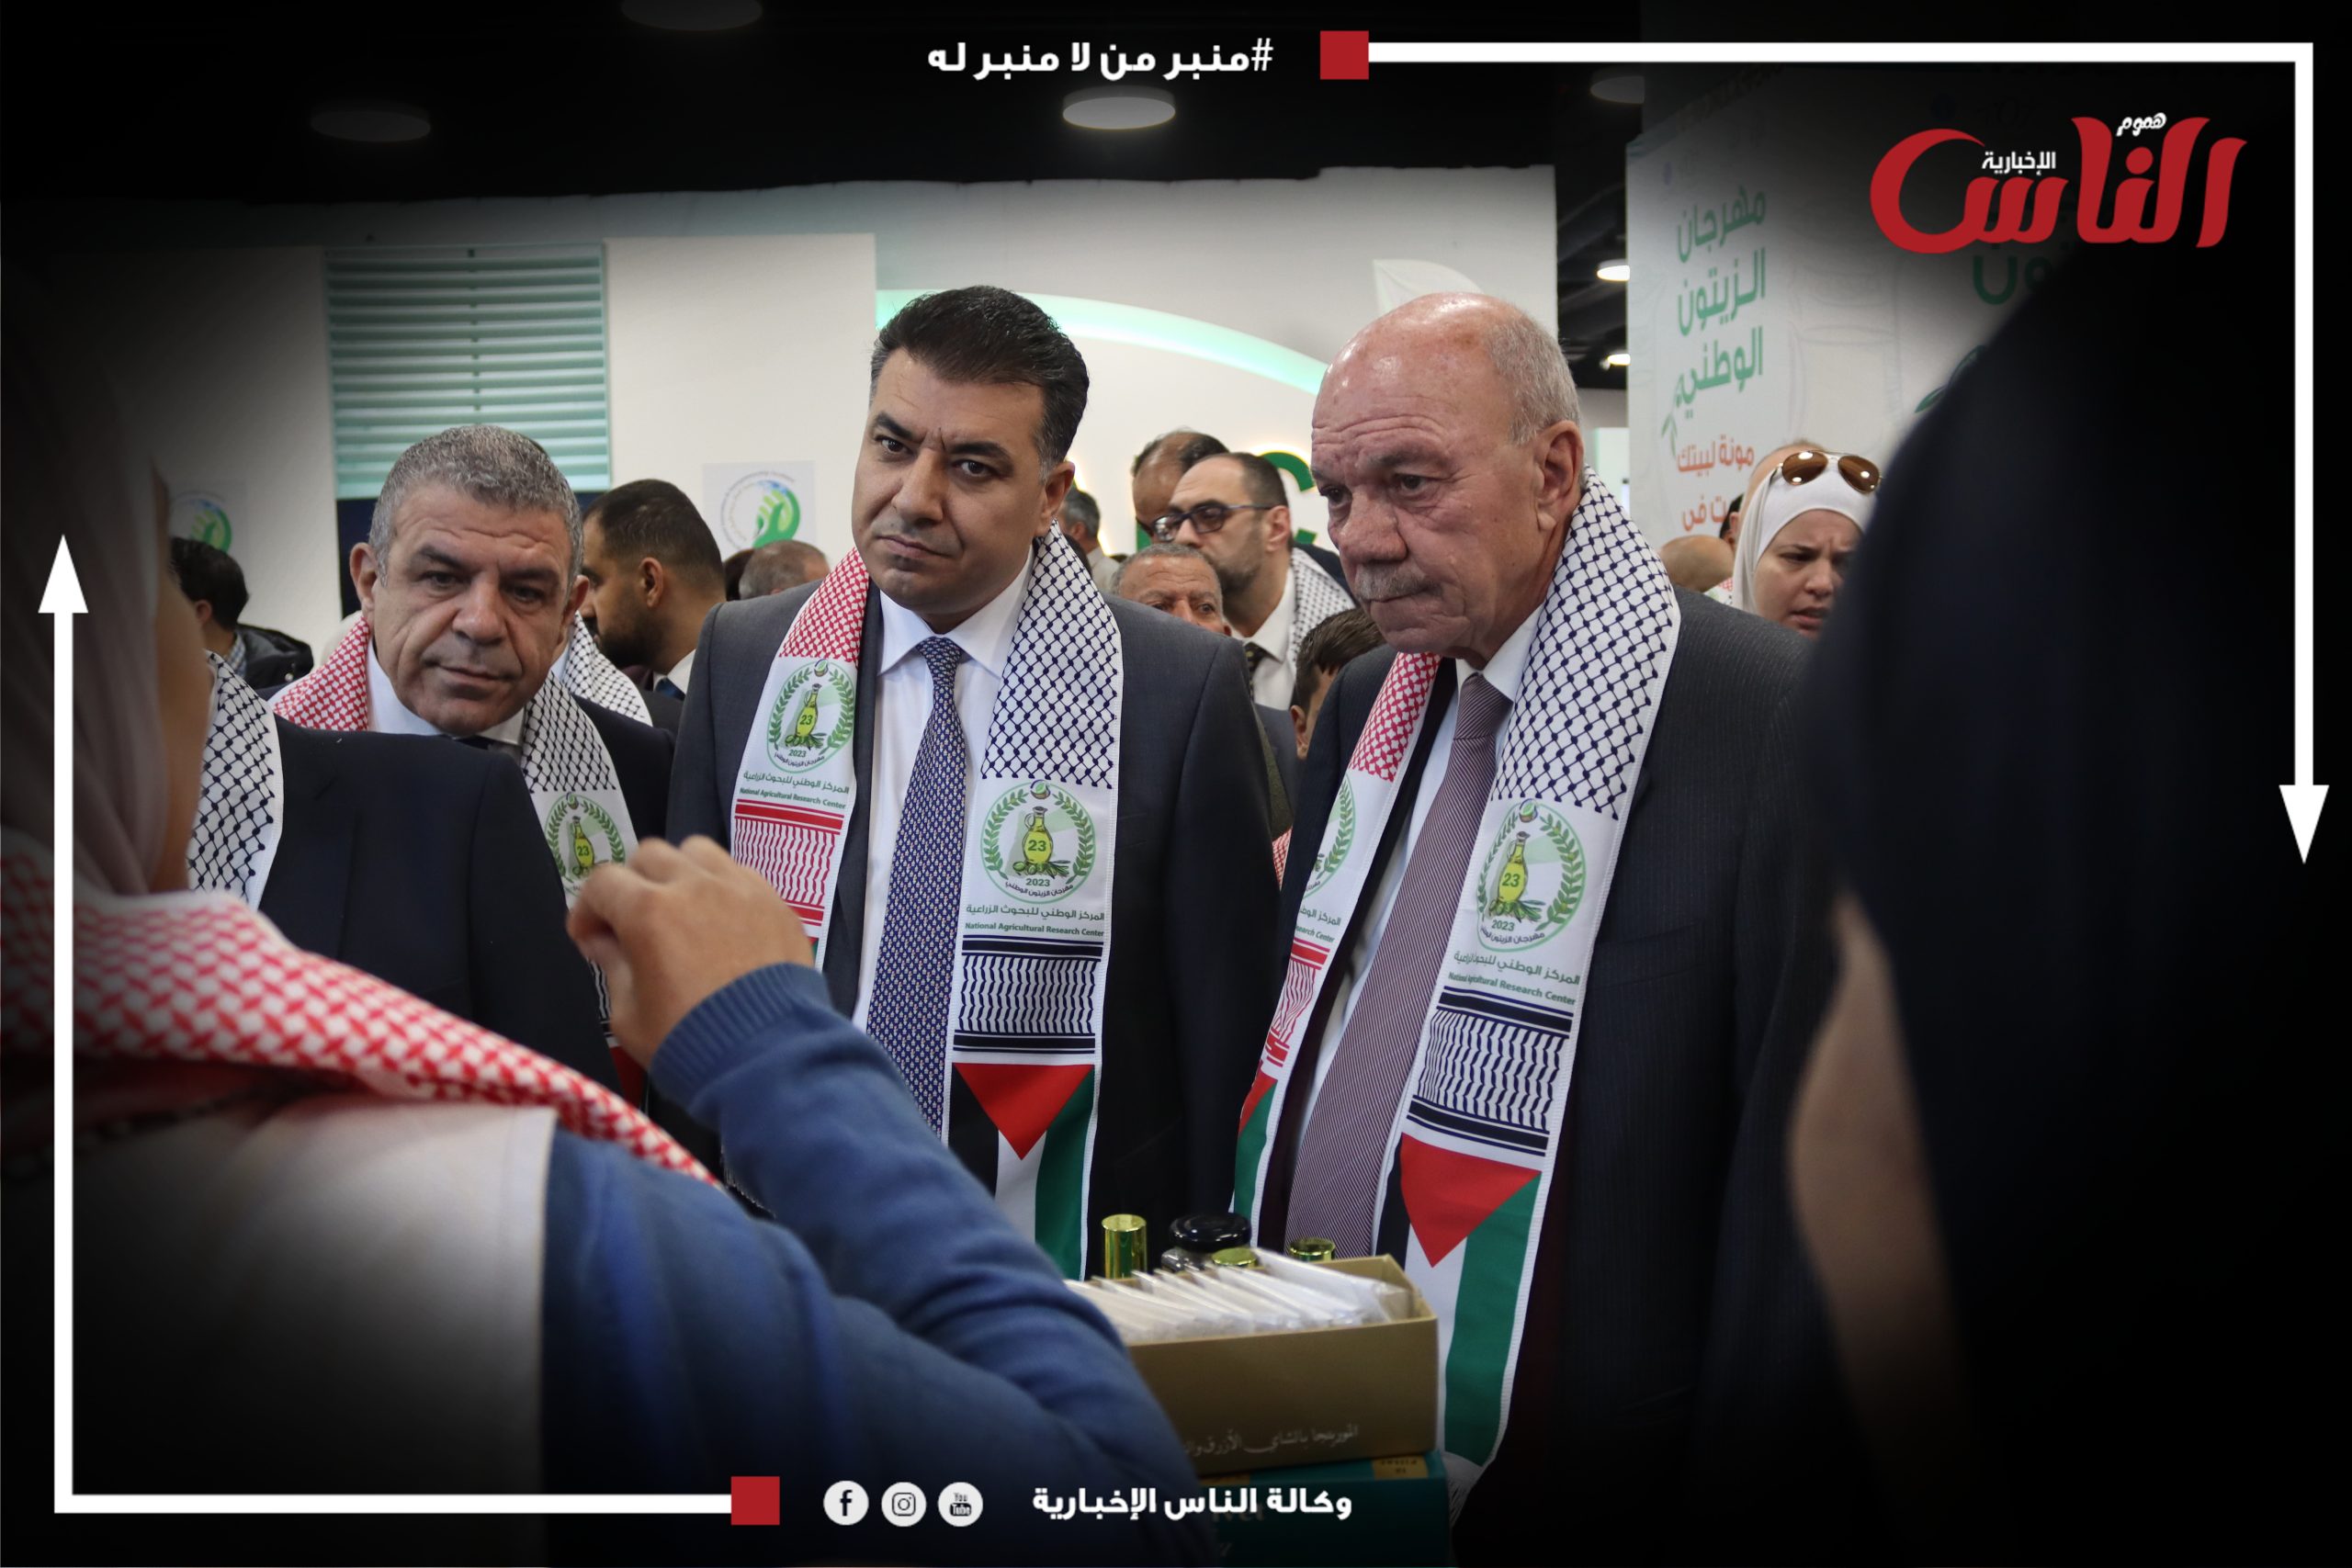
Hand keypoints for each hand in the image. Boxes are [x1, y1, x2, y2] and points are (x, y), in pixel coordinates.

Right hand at [567, 836, 815, 1065]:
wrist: (769, 1058)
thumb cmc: (689, 1043)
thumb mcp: (629, 1015)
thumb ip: (611, 966)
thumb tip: (602, 940)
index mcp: (649, 911)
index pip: (603, 882)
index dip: (587, 908)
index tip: (589, 937)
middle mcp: (695, 886)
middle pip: (649, 856)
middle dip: (631, 885)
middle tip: (631, 922)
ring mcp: (740, 888)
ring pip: (697, 853)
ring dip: (678, 874)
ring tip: (679, 910)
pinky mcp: (775, 902)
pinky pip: (739, 873)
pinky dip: (720, 887)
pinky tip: (721, 922)